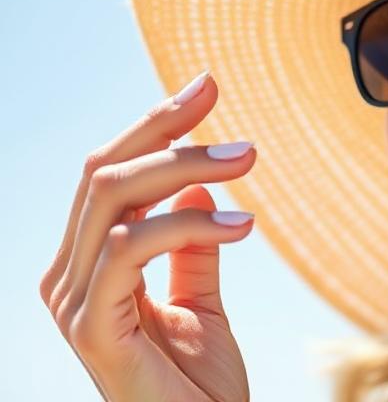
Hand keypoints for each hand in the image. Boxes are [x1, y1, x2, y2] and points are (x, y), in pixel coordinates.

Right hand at [39, 70, 256, 401]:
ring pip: (115, 198)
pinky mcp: (92, 329)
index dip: (156, 125)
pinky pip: (132, 248)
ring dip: (188, 167)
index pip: (111, 174)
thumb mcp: (199, 301)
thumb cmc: (198, 384)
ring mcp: (73, 303)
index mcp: (89, 264)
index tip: (207, 85)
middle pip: (104, 173)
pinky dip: (189, 224)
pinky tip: (242, 224)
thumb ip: (191, 248)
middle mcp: (68, 277)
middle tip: (236, 119)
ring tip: (250, 160)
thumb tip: (195, 186)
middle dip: (169, 131)